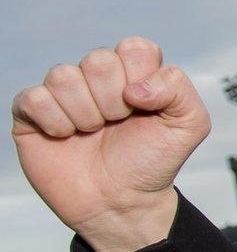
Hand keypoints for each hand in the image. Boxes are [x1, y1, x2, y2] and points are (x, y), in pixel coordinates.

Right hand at [10, 38, 209, 251]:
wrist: (121, 203)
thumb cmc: (152, 162)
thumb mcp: (189, 125)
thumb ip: (178, 88)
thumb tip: (133, 87)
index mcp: (134, 73)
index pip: (135, 48)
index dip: (141, 79)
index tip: (145, 108)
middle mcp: (97, 78)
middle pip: (98, 60)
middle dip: (114, 101)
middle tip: (118, 124)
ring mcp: (63, 94)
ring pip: (63, 76)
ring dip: (85, 114)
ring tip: (93, 133)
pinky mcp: (32, 113)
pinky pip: (34, 98)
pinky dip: (55, 123)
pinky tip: (66, 138)